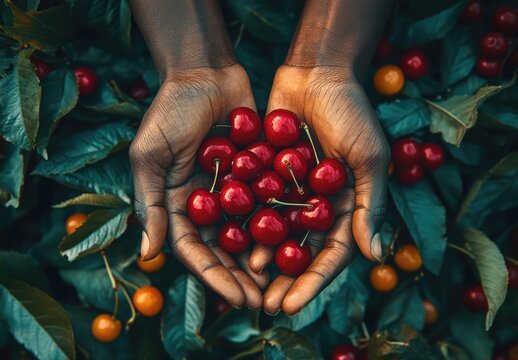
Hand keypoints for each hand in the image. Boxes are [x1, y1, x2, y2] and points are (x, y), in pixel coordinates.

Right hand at [129, 65, 267, 308]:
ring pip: (250, 234)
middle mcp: (206, 204)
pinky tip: (299, 244)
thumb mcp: (150, 156)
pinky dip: (280, 224)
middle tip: (266, 302)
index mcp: (177, 205)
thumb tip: (148, 256)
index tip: (238, 299)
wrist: (204, 73)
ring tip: (284, 282)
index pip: (195, 251)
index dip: (215, 277)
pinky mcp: (257, 174)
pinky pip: (269, 203)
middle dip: (243, 278)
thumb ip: (149, 203)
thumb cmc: (170, 111)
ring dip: (264, 260)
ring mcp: (233, 191)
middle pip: (225, 250)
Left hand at [250, 65, 389, 314]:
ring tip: (245, 284)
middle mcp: (317, 206)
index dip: (311, 283)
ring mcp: (291, 193)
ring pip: (276, 236)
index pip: (330, 256)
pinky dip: (245, 227)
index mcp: (345, 207)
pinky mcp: (266, 176)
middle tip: (263, 308)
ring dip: (262, 262)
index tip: (291, 305)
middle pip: (300, 254)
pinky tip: (231, 246)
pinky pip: (256, 207)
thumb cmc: (351, 112)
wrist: (316, 74)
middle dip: (284, 282)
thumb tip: (374, 255)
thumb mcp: (367, 157)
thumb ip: (369, 204)